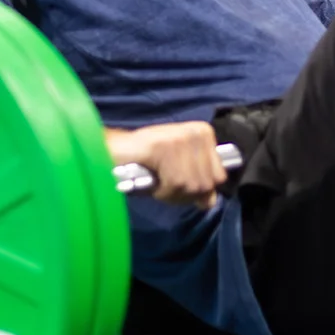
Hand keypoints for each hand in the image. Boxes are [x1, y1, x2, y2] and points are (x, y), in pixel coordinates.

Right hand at [107, 122, 226, 208]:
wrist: (115, 150)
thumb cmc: (147, 160)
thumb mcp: (180, 168)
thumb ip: (198, 180)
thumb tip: (209, 202)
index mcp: (204, 133)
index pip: (219, 176)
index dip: (198, 187)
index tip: (177, 179)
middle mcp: (196, 133)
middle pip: (206, 184)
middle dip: (184, 192)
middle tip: (164, 182)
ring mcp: (181, 138)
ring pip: (191, 186)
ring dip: (171, 192)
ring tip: (157, 179)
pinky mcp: (164, 147)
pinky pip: (174, 183)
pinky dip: (162, 190)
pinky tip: (152, 179)